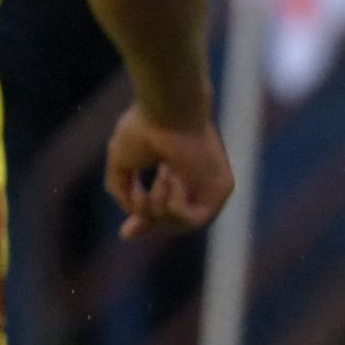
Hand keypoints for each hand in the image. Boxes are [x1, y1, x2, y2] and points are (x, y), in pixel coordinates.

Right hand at [106, 104, 233, 236]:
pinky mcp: (222, 188)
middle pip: (170, 220)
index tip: (125, 233)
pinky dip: (176, 205)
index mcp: (175, 169)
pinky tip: (174, 178)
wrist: (168, 111)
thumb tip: (131, 210)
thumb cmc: (145, 127)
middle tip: (139, 197)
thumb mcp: (121, 161)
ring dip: (159, 206)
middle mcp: (195, 179)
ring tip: (162, 174)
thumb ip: (121, 187)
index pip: (162, 207)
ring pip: (180, 224)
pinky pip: (195, 219)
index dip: (144, 221)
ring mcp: (210, 185)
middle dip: (149, 218)